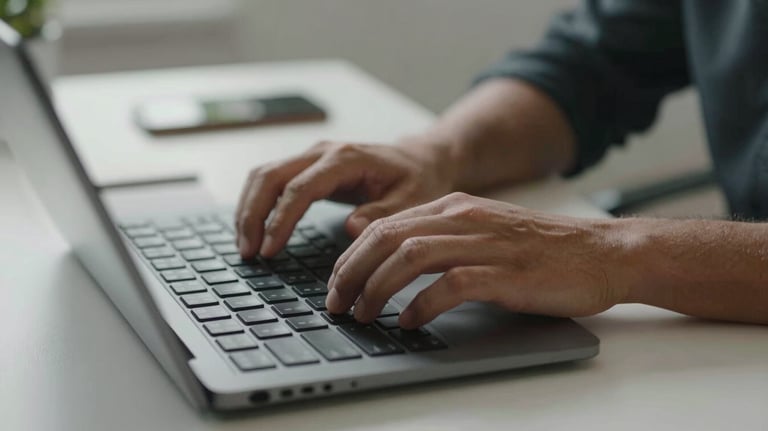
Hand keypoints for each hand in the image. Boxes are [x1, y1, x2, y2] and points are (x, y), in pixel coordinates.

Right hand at [235, 138, 456, 257]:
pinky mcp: (308, 166)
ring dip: (248, 209)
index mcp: (346, 159)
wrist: (421, 160)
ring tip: (246, 247)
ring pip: (263, 175)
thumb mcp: (412, 200)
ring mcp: (312, 156)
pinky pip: (271, 180)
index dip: (280, 220)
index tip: (270, 250)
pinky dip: (257, 204)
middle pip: (270, 176)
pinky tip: (255, 231)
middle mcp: (323, 152)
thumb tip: (351, 230)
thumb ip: (382, 215)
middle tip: (248, 253)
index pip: (300, 188)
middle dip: (252, 214)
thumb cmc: (418, 180)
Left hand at [326, 192, 632, 328]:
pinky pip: (450, 285)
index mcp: (455, 206)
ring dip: (377, 288)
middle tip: (337, 303)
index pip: (385, 225)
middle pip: (387, 237)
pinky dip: (421, 305)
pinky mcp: (506, 273)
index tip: (336, 283)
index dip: (351, 256)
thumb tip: (391, 257)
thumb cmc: (542, 249)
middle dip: (351, 272)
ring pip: (410, 257)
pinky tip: (409, 321)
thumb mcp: (483, 230)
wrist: (603, 252)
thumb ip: (440, 236)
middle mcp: (464, 218)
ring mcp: (485, 244)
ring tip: (363, 314)